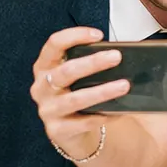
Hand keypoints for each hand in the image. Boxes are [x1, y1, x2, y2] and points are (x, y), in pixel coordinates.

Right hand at [30, 27, 130, 160]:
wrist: (67, 131)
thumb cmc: (75, 94)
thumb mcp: (75, 76)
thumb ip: (87, 63)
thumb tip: (116, 55)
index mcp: (44, 67)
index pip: (54, 44)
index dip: (74, 36)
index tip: (98, 35)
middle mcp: (41, 87)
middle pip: (66, 71)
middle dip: (93, 63)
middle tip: (116, 57)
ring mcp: (48, 110)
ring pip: (76, 99)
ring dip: (102, 91)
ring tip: (124, 85)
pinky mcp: (57, 130)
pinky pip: (84, 122)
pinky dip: (104, 115)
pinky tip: (120, 111)